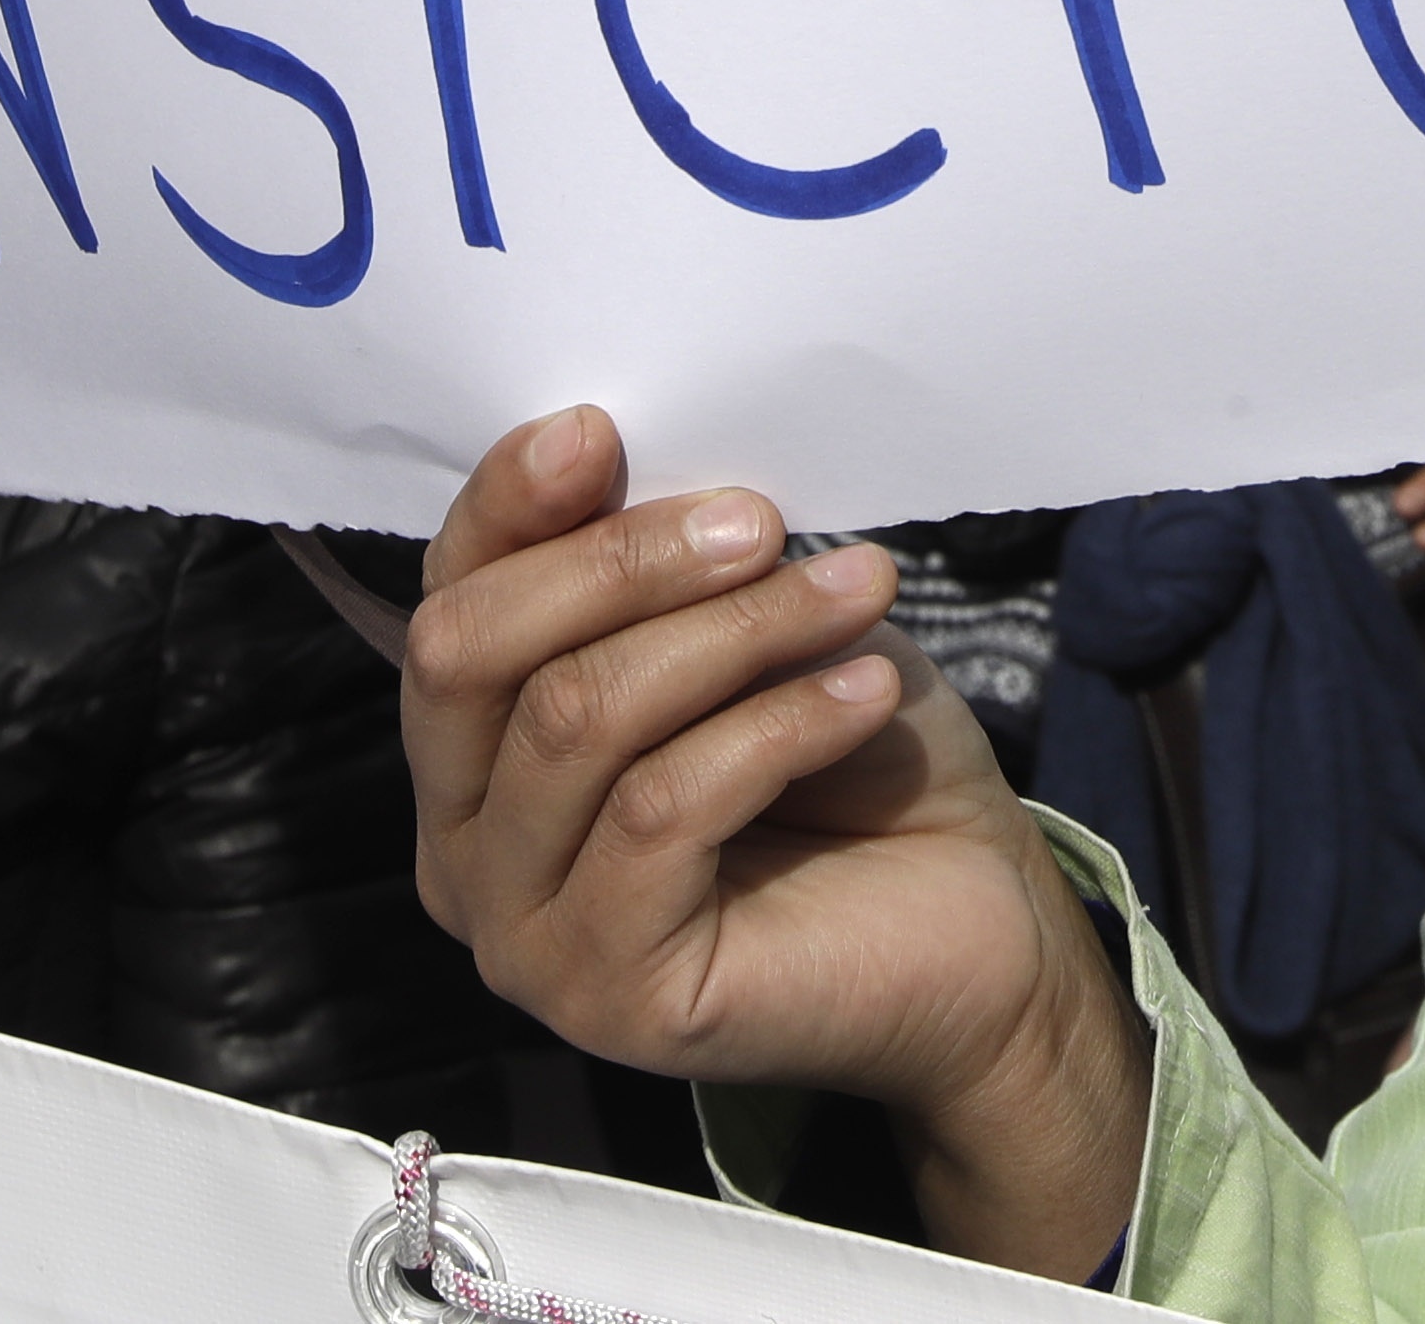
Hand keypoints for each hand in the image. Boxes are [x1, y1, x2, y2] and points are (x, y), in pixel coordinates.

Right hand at [402, 407, 1148, 1272]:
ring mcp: (523, 935)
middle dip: (622, 562)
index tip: (599, 430)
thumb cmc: (852, 757)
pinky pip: (663, 811)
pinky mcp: (608, 994)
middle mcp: (464, 849)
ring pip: (580, 720)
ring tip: (857, 592)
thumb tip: (595, 447)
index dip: (506, 507)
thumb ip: (655, 566)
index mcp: (477, 752)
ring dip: (734, 632)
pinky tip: (864, 689)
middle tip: (761, 522)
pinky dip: (776, 725)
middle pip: (474, 655)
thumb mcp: (751, 624)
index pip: (447, 604)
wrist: (977, 920)